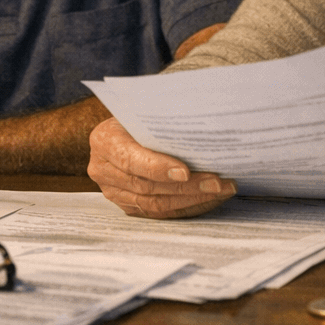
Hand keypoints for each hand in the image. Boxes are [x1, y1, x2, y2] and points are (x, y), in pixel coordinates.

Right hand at [87, 117, 235, 217]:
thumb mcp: (147, 110)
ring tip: (221, 191)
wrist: (128, 127)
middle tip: (218, 183)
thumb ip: (164, 122)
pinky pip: (159, 214)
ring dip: (192, 199)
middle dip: (187, 187)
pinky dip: (187, 207)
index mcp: (104, 141)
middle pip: (147, 186)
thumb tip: (202, 126)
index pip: (131, 160)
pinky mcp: (128, 205)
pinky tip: (209, 199)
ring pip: (155, 204)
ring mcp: (114, 191)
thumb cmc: (143, 115)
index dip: (158, 168)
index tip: (186, 172)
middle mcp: (103, 170)